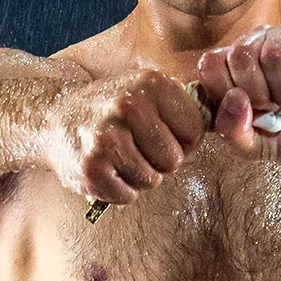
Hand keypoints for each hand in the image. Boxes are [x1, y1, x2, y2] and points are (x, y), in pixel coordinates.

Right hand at [44, 69, 206, 204]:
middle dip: (159, 161)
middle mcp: (128, 106)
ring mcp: (107, 138)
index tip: (162, 136)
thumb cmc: (110, 109)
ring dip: (139, 176)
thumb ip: (182, 108)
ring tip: (119, 158)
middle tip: (136, 148)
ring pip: (152, 180)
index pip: (194, 131)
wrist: (53, 118)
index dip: (182, 142)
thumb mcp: (145, 91)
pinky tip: (106, 170)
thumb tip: (227, 125)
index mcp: (150, 84)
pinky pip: (128, 196)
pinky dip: (120, 190)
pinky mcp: (91, 168)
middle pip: (174, 160)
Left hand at [195, 23, 280, 162]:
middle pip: (240, 56)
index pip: (210, 64)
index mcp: (232, 64)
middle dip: (261, 96)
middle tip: (278, 108)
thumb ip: (232, 131)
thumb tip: (235, 97)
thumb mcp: (255, 146)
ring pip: (274, 55)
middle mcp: (256, 42)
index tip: (250, 112)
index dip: (228, 94)